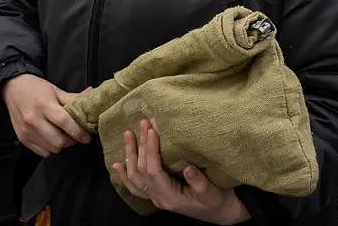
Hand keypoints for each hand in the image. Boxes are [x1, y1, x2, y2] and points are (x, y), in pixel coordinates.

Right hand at [1, 74, 90, 157]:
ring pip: (52, 149)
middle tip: (74, 134)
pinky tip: (51, 137)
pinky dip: (50, 148)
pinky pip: (42, 152)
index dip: (79, 132)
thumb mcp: (55, 90)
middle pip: (59, 141)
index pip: (64, 122)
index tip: (87, 136)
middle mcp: (33, 119)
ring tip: (62, 134)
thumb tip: (91, 95)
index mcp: (44, 105)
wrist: (12, 89)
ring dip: (61, 145)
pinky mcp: (22, 138)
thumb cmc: (36, 88)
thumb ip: (73, 98)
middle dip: (71, 140)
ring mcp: (26, 131)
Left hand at [111, 119, 249, 224]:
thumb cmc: (217, 201)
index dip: (151, 150)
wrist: (220, 213)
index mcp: (170, 197)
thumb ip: (199, 181)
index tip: (152, 131)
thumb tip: (188, 168)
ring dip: (130, 155)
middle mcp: (159, 198)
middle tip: (143, 124)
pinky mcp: (157, 195)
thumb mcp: (212, 192)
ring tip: (128, 135)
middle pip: (142, 171)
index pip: (154, 171)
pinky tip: (117, 165)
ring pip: (135, 177)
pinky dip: (125, 175)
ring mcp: (156, 198)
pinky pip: (135, 187)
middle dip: (141, 146)